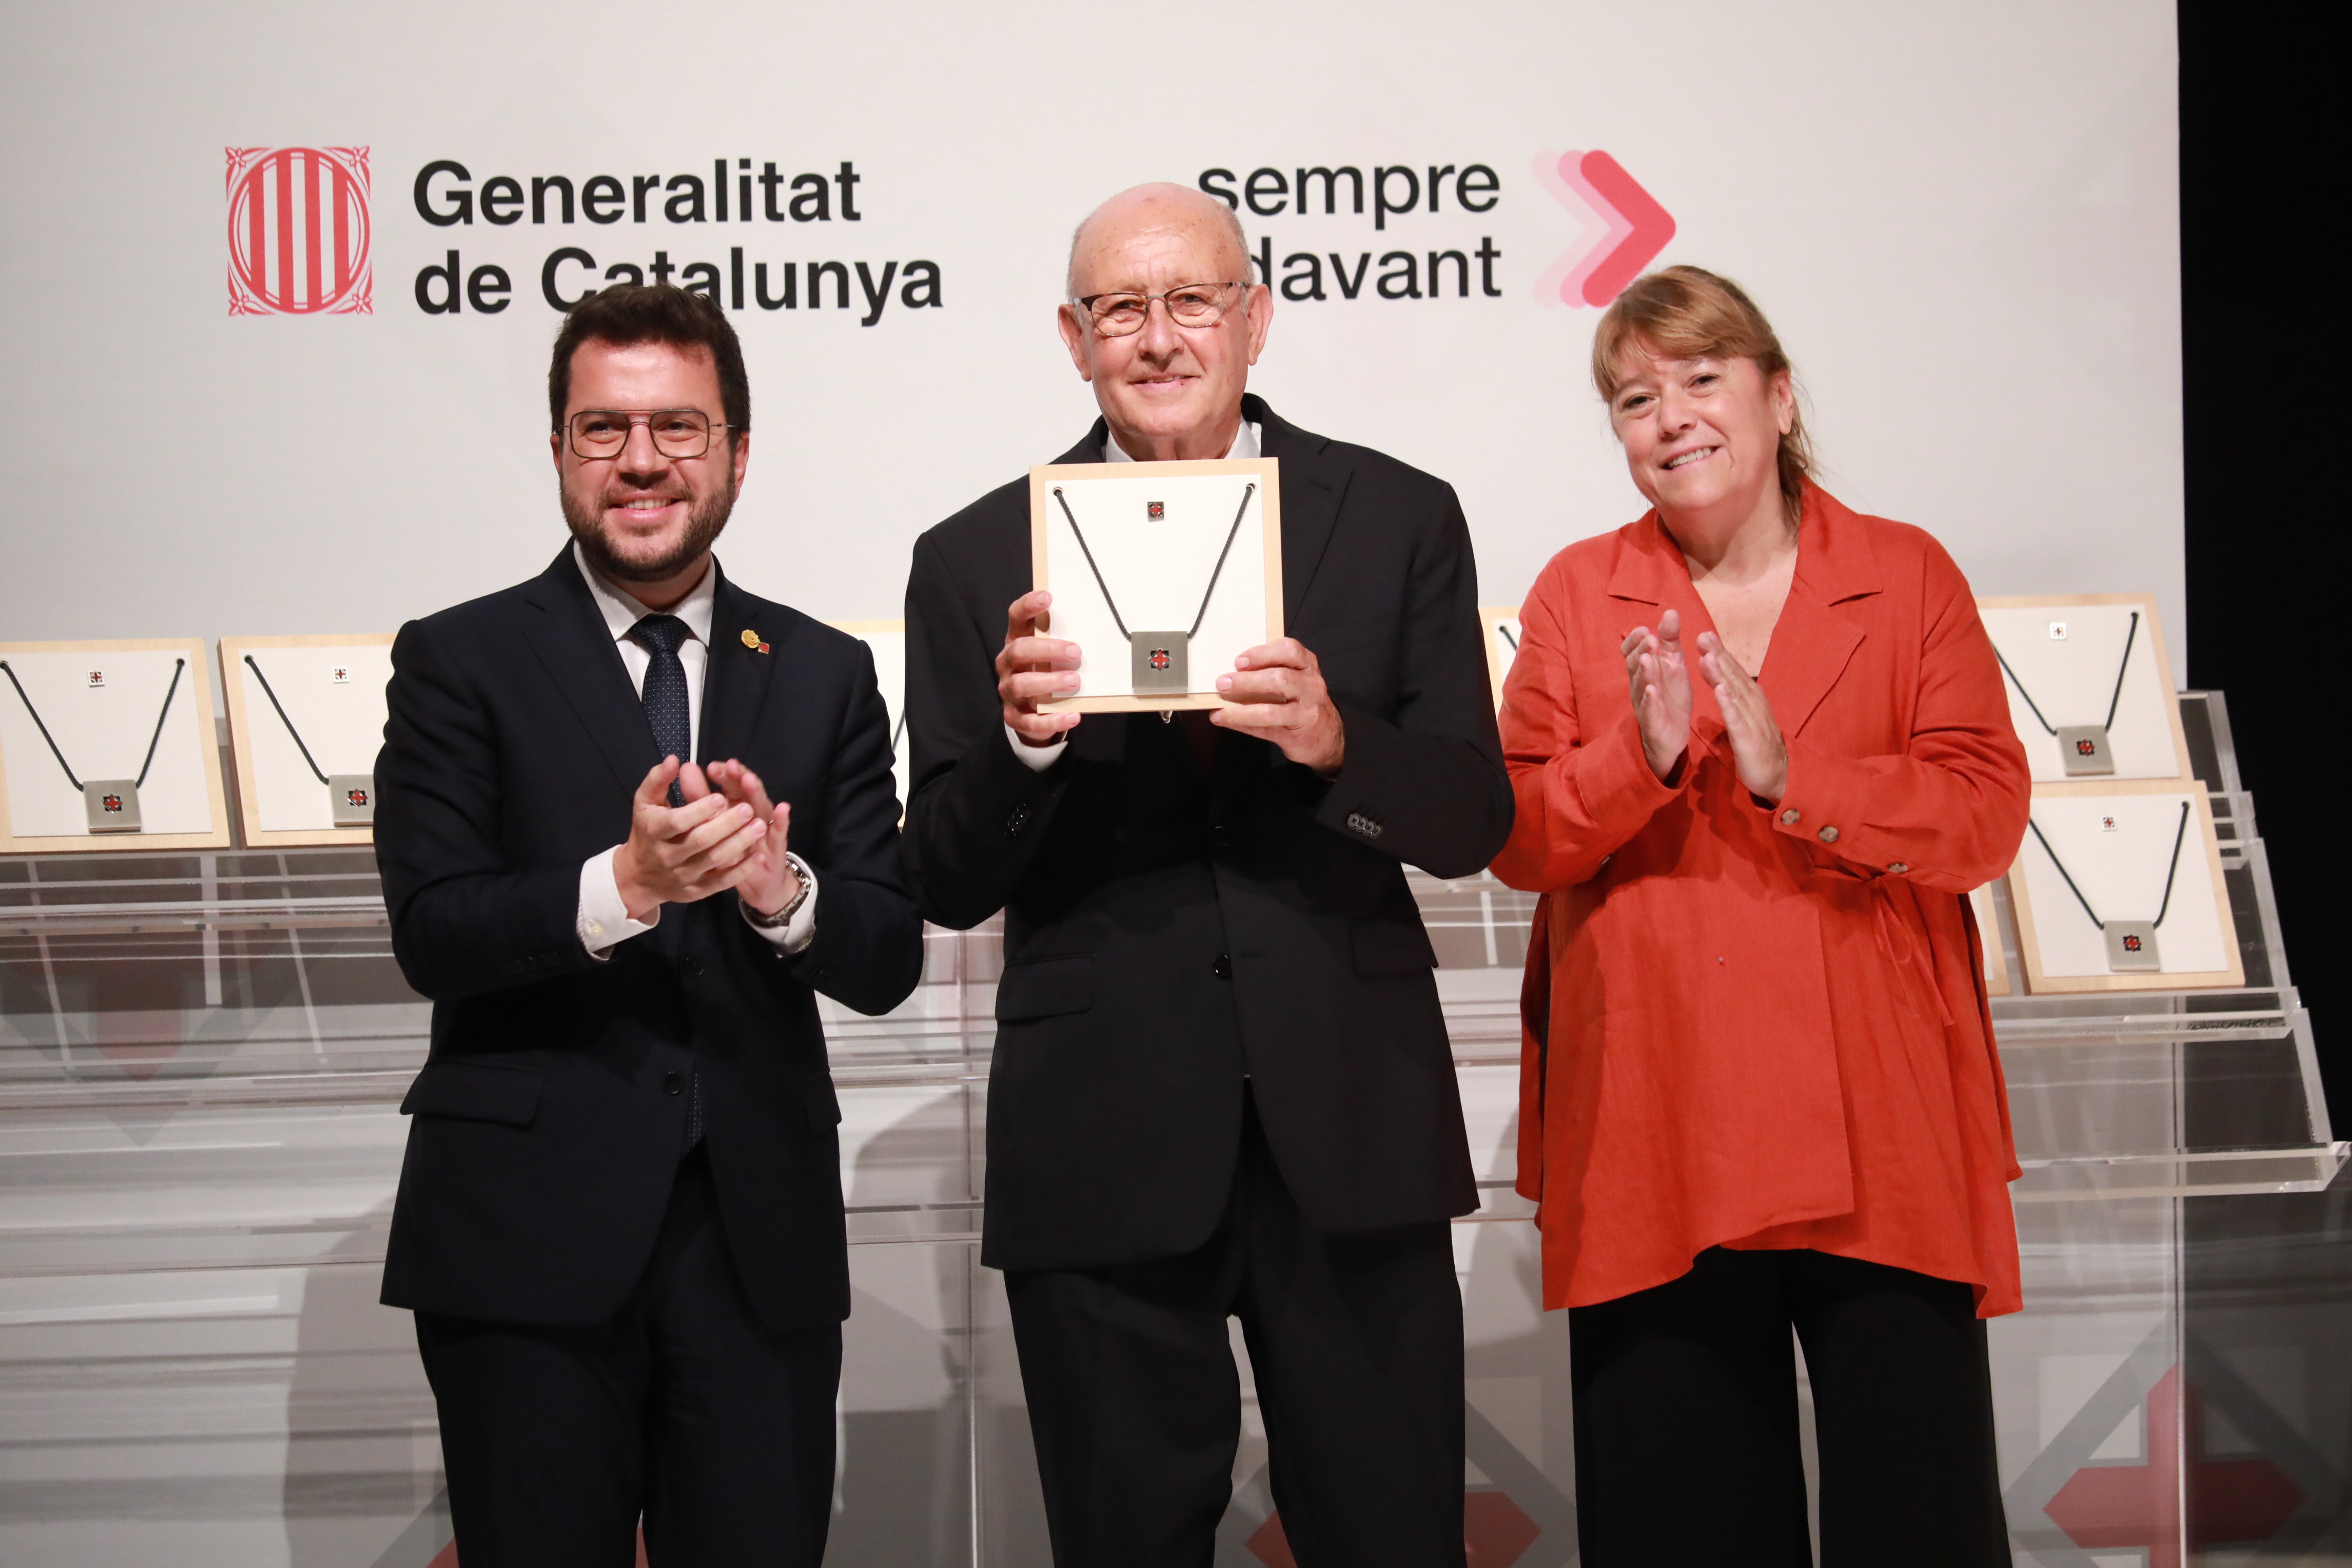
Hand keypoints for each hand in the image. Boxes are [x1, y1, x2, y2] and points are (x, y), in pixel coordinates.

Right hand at [611, 758, 769, 921]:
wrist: (639, 875)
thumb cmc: (647, 830)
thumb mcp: (644, 803)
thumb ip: (658, 780)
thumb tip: (675, 760)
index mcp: (654, 830)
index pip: (678, 821)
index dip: (700, 810)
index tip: (721, 797)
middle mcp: (667, 855)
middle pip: (700, 841)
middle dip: (727, 824)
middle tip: (749, 809)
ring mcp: (682, 875)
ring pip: (714, 861)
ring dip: (739, 844)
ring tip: (760, 827)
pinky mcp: (694, 891)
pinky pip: (720, 882)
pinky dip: (741, 870)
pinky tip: (758, 856)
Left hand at [702, 759, 798, 915]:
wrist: (757, 883)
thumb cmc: (732, 851)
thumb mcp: (714, 827)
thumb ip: (700, 798)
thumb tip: (685, 769)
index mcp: (736, 805)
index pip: (731, 784)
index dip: (723, 774)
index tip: (711, 767)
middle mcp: (753, 811)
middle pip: (747, 790)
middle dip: (739, 777)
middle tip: (730, 765)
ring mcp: (767, 827)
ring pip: (762, 806)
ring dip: (756, 793)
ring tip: (748, 779)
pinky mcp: (777, 845)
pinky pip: (780, 832)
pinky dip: (782, 820)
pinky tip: (783, 808)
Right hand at [998, 589, 1082, 746]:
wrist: (1031, 715)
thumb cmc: (1046, 674)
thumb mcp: (1051, 656)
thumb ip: (1063, 642)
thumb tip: (1101, 627)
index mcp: (1017, 642)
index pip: (1016, 618)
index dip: (1028, 606)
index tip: (1048, 596)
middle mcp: (1008, 665)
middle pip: (1018, 651)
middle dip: (1047, 649)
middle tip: (1076, 651)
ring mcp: (1009, 692)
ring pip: (1021, 685)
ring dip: (1049, 682)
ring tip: (1075, 681)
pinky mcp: (1014, 718)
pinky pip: (1030, 721)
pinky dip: (1052, 721)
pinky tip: (1073, 716)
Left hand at [1211, 638, 1345, 774]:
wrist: (1327, 737)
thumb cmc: (1304, 702)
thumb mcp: (1297, 680)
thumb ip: (1271, 672)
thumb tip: (1231, 674)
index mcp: (1307, 666)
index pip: (1289, 651)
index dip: (1262, 654)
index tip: (1239, 661)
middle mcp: (1310, 687)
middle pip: (1279, 679)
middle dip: (1247, 681)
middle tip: (1223, 683)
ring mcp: (1306, 712)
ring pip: (1271, 710)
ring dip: (1241, 710)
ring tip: (1221, 709)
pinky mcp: (1297, 735)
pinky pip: (1266, 730)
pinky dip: (1243, 725)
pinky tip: (1226, 720)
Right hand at [1621, 608, 1692, 780]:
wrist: (1673, 733)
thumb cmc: (1670, 696)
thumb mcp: (1674, 664)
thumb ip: (1671, 640)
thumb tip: (1670, 611)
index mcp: (1644, 669)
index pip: (1630, 652)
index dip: (1634, 641)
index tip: (1644, 629)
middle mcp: (1639, 684)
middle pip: (1634, 666)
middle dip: (1641, 652)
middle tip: (1651, 640)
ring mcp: (1644, 703)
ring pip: (1640, 686)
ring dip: (1644, 673)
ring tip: (1649, 660)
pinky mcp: (1652, 721)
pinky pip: (1648, 710)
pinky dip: (1649, 700)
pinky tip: (1652, 691)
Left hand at [1696, 632, 1788, 801]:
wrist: (1778, 773)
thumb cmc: (1758, 743)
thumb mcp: (1743, 716)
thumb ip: (1733, 697)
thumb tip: (1721, 680)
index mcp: (1749, 697)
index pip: (1733, 671)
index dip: (1720, 653)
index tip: (1704, 635)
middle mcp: (1752, 702)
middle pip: (1733, 675)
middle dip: (1718, 655)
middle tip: (1703, 635)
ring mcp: (1751, 718)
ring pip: (1733, 691)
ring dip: (1720, 673)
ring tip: (1707, 655)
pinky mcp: (1747, 736)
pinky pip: (1735, 717)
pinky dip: (1727, 703)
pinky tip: (1718, 690)